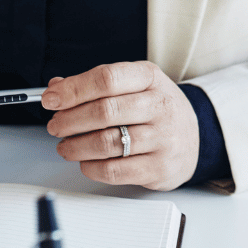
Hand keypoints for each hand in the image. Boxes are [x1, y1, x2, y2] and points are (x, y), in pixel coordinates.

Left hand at [42, 61, 198, 190]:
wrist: (196, 138)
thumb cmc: (156, 109)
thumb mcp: (133, 85)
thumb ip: (95, 85)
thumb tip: (56, 88)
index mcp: (150, 77)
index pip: (106, 78)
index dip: (73, 90)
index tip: (51, 99)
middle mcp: (160, 105)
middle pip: (104, 111)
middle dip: (69, 120)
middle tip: (55, 126)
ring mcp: (163, 138)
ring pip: (106, 143)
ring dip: (75, 146)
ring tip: (65, 146)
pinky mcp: (160, 168)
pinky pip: (114, 170)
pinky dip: (91, 167)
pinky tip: (85, 161)